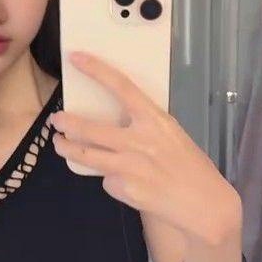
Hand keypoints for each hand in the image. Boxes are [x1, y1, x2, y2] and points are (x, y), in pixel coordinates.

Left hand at [51, 52, 240, 244]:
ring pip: (85, 156)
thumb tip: (115, 121)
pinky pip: (106, 180)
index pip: (122, 88)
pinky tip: (125, 182)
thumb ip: (144, 127)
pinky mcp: (125, 190)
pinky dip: (110, 179)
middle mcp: (139, 142)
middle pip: (89, 128)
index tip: (76, 58)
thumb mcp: (172, 135)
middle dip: (66, 123)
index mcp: (155, 121)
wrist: (204, 203)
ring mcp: (129, 167)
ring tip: (61, 144)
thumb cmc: (190, 165)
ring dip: (67, 149)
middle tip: (57, 120)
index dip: (96, 70)